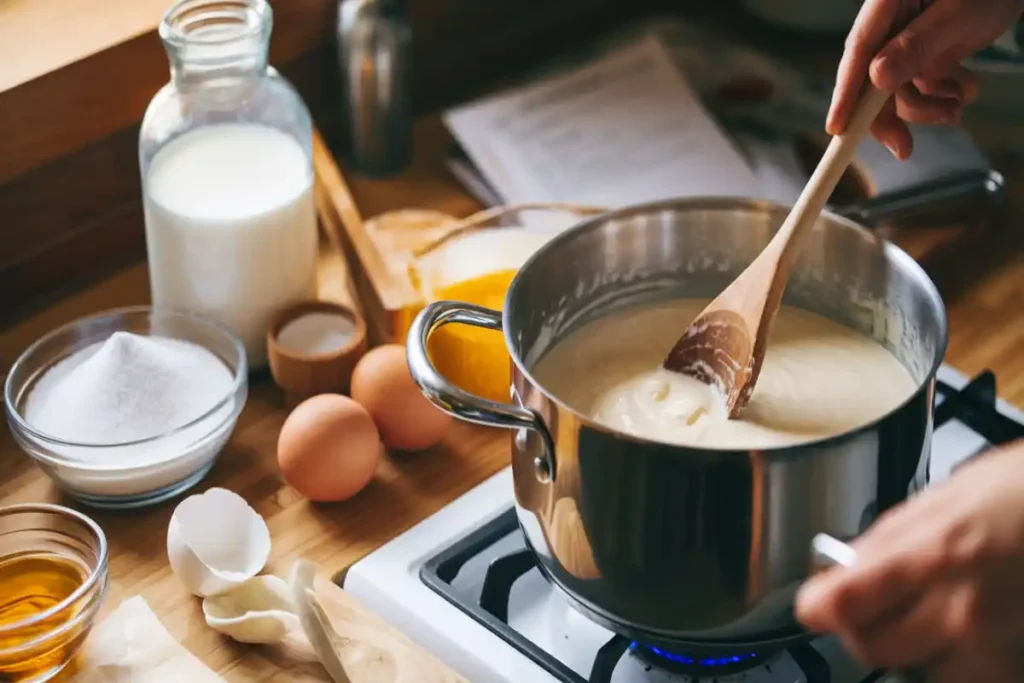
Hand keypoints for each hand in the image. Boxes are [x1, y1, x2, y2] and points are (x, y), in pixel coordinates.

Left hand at [795, 441, 1023, 681]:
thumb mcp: (946, 495)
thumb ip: (889, 538)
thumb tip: (845, 566)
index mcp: (930, 554)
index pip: (844, 603)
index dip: (819, 607)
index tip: (816, 605)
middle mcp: (960, 607)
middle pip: (872, 648)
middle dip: (865, 627)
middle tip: (873, 607)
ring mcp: (995, 641)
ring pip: (926, 675)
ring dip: (919, 653)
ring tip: (933, 619)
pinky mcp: (1020, 657)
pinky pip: (978, 678)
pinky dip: (966, 661)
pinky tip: (971, 633)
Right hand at [831, 0, 1022, 158]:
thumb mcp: (956, 14)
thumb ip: (916, 44)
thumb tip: (875, 79)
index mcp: (886, 4)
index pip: (858, 51)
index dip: (846, 93)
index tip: (838, 128)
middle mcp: (890, 24)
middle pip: (872, 80)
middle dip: (890, 115)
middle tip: (903, 148)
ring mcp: (907, 41)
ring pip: (899, 90)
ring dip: (928, 107)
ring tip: (957, 106)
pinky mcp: (926, 53)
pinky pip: (924, 87)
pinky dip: (944, 97)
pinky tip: (965, 88)